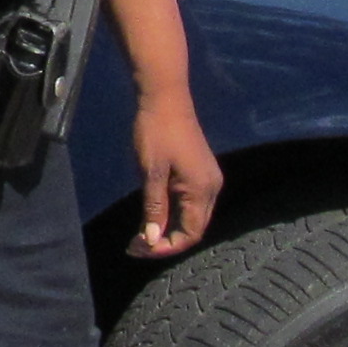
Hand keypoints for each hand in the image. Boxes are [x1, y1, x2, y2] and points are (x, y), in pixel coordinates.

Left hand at [127, 90, 222, 258]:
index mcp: (203, 189)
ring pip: (191, 217)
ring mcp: (208, 179)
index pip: (190, 234)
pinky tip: (153, 215)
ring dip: (168, 229)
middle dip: (165, 242)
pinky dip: (172, 214)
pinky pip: (190, 203)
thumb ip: (154, 208)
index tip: (138, 248)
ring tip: (141, 234)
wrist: (165, 97)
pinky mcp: (200, 172)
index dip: (165, 247)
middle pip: (193, 229)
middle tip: (135, 245)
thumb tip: (151, 240)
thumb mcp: (151, 173)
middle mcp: (212, 188)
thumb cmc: (155, 132)